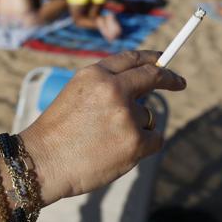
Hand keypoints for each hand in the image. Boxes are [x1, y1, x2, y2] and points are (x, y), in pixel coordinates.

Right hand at [19, 51, 185, 205]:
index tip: (163, 61)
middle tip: (179, 83)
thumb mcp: (76, 94)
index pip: (132, 59)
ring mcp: (126, 116)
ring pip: (148, 116)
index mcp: (95, 75)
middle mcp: (113, 90)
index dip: (152, 58)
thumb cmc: (57, 133)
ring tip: (106, 141)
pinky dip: (144, 146)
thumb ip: (106, 86)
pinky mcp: (135, 142)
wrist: (42, 164)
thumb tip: (143, 87)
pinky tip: (118, 153)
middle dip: (170, 78)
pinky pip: (155, 139)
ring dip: (136, 127)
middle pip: (153, 77)